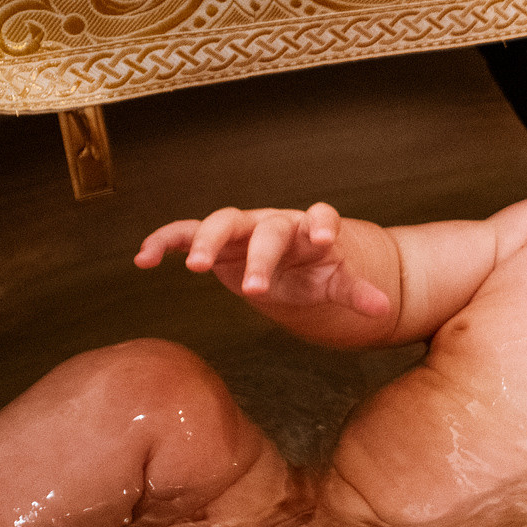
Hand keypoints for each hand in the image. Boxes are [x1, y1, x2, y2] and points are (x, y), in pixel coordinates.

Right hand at [135, 202, 391, 317]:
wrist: (292, 258)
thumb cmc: (316, 268)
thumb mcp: (337, 281)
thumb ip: (355, 292)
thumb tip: (384, 309)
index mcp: (311, 230)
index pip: (320, 217)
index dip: (322, 223)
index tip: (324, 238)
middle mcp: (275, 222)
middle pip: (268, 230)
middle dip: (262, 258)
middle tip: (256, 290)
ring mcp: (243, 228)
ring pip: (222, 223)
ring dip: (207, 242)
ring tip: (193, 269)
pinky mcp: (215, 240)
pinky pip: (184, 232)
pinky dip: (164, 241)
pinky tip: (142, 260)